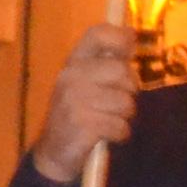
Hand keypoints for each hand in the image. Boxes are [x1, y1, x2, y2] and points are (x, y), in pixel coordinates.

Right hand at [30, 22, 140, 181]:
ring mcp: (75, 99)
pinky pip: (120, 126)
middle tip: (118, 103)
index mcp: (74, 62)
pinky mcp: (82, 124)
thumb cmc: (78, 113)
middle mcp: (72, 76)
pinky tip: (106, 135)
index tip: (131, 46)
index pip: (98, 35)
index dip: (120, 37)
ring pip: (126, 103)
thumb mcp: (85, 83)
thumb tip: (132, 36)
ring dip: (124, 117)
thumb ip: (106, 63)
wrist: (54, 151)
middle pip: (122, 72)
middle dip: (129, 91)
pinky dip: (119, 134)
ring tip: (108, 120)